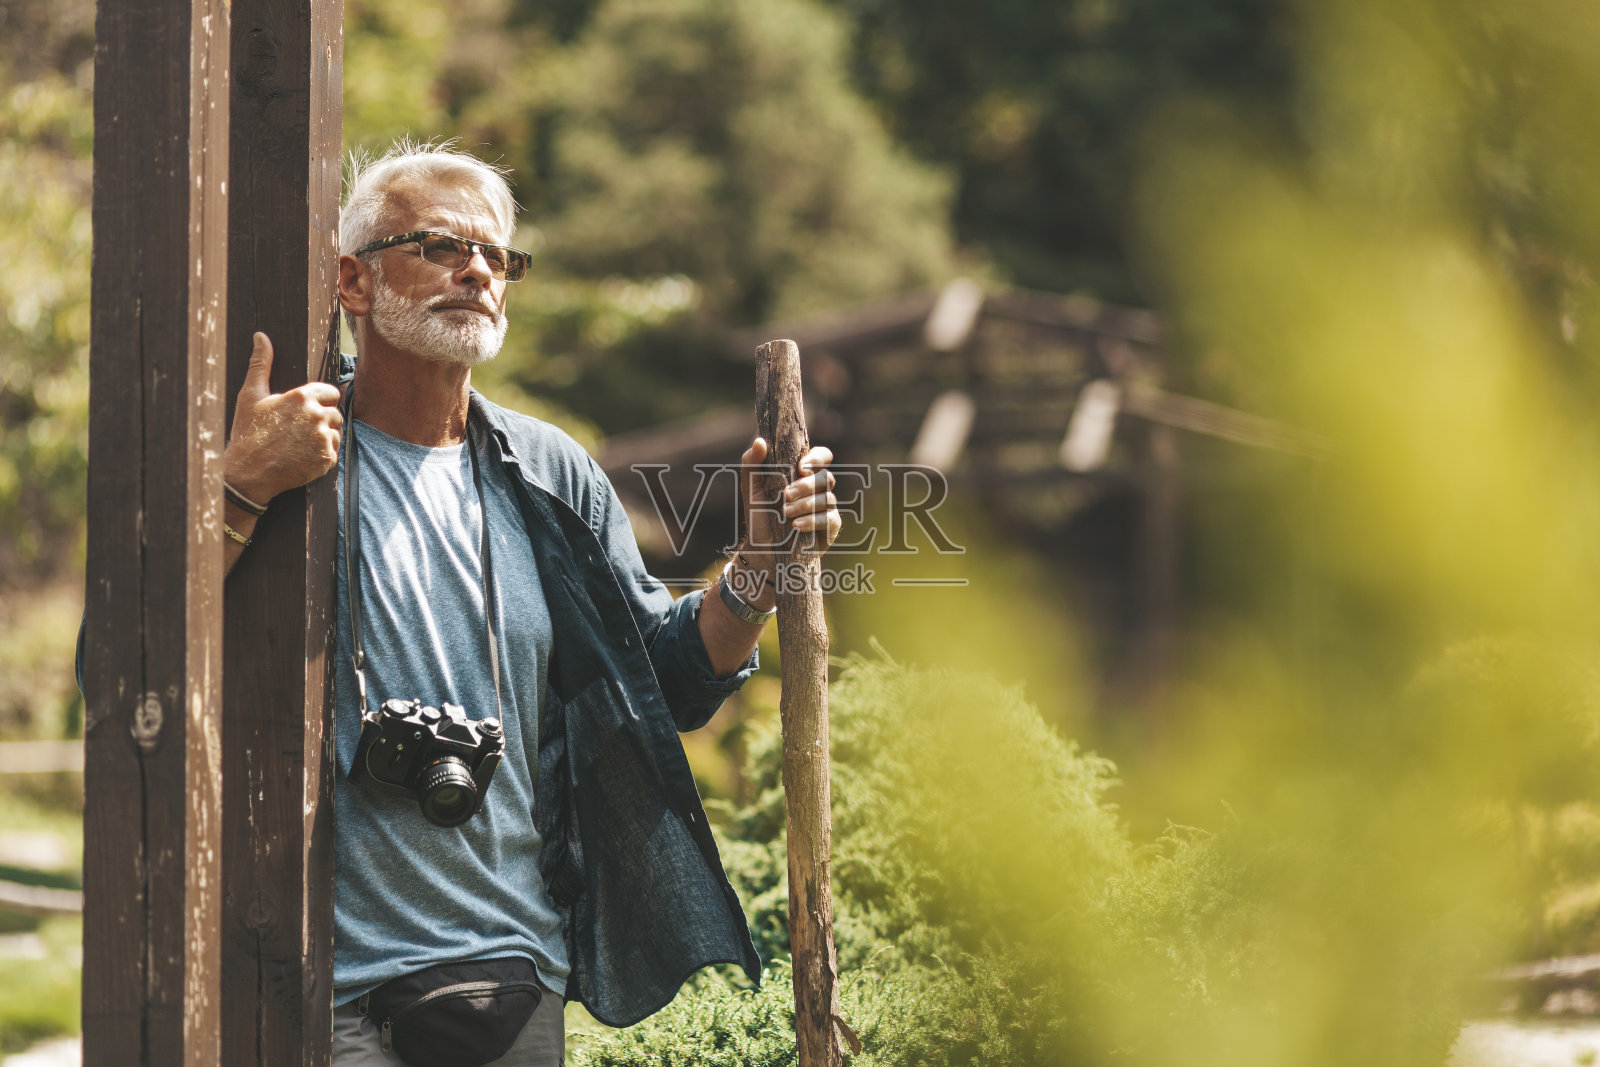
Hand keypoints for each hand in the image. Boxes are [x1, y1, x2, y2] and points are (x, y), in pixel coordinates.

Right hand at [224, 332, 342, 503]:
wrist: (247, 473)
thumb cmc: (247, 432)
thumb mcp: (251, 395)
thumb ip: (261, 364)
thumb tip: (261, 336)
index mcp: (302, 396)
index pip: (331, 392)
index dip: (320, 401)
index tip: (306, 411)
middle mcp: (316, 415)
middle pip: (335, 413)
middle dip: (321, 420)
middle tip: (298, 431)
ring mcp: (323, 438)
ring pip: (336, 433)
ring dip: (323, 438)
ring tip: (299, 444)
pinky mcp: (327, 459)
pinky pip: (334, 453)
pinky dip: (322, 456)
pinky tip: (302, 457)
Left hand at [737, 437, 840, 590]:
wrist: (761, 550)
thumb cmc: (759, 516)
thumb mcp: (751, 488)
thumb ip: (752, 463)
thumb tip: (760, 441)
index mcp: (805, 474)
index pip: (822, 456)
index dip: (817, 458)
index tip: (801, 467)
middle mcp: (819, 489)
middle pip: (826, 477)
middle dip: (805, 486)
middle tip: (785, 495)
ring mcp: (827, 508)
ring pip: (827, 498)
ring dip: (805, 505)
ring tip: (785, 513)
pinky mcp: (830, 528)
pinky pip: (830, 519)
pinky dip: (812, 521)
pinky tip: (796, 526)